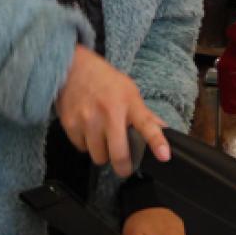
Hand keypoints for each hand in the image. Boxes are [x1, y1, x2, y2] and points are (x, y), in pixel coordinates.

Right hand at [56, 45, 170, 175]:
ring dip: (102, 152)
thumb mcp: (129, 91)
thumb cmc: (105, 80)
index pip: (147, 124)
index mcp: (129, 103)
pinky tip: (88, 130)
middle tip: (123, 165)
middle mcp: (109, 112)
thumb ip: (144, 114)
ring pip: (99, 156)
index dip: (157, 142)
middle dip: (123, 166)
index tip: (164, 155)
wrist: (72, 68)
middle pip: (119, 154)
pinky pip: (82, 149)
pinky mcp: (70, 124)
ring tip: (102, 137)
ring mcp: (88, 119)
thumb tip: (163, 130)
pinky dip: (86, 144)